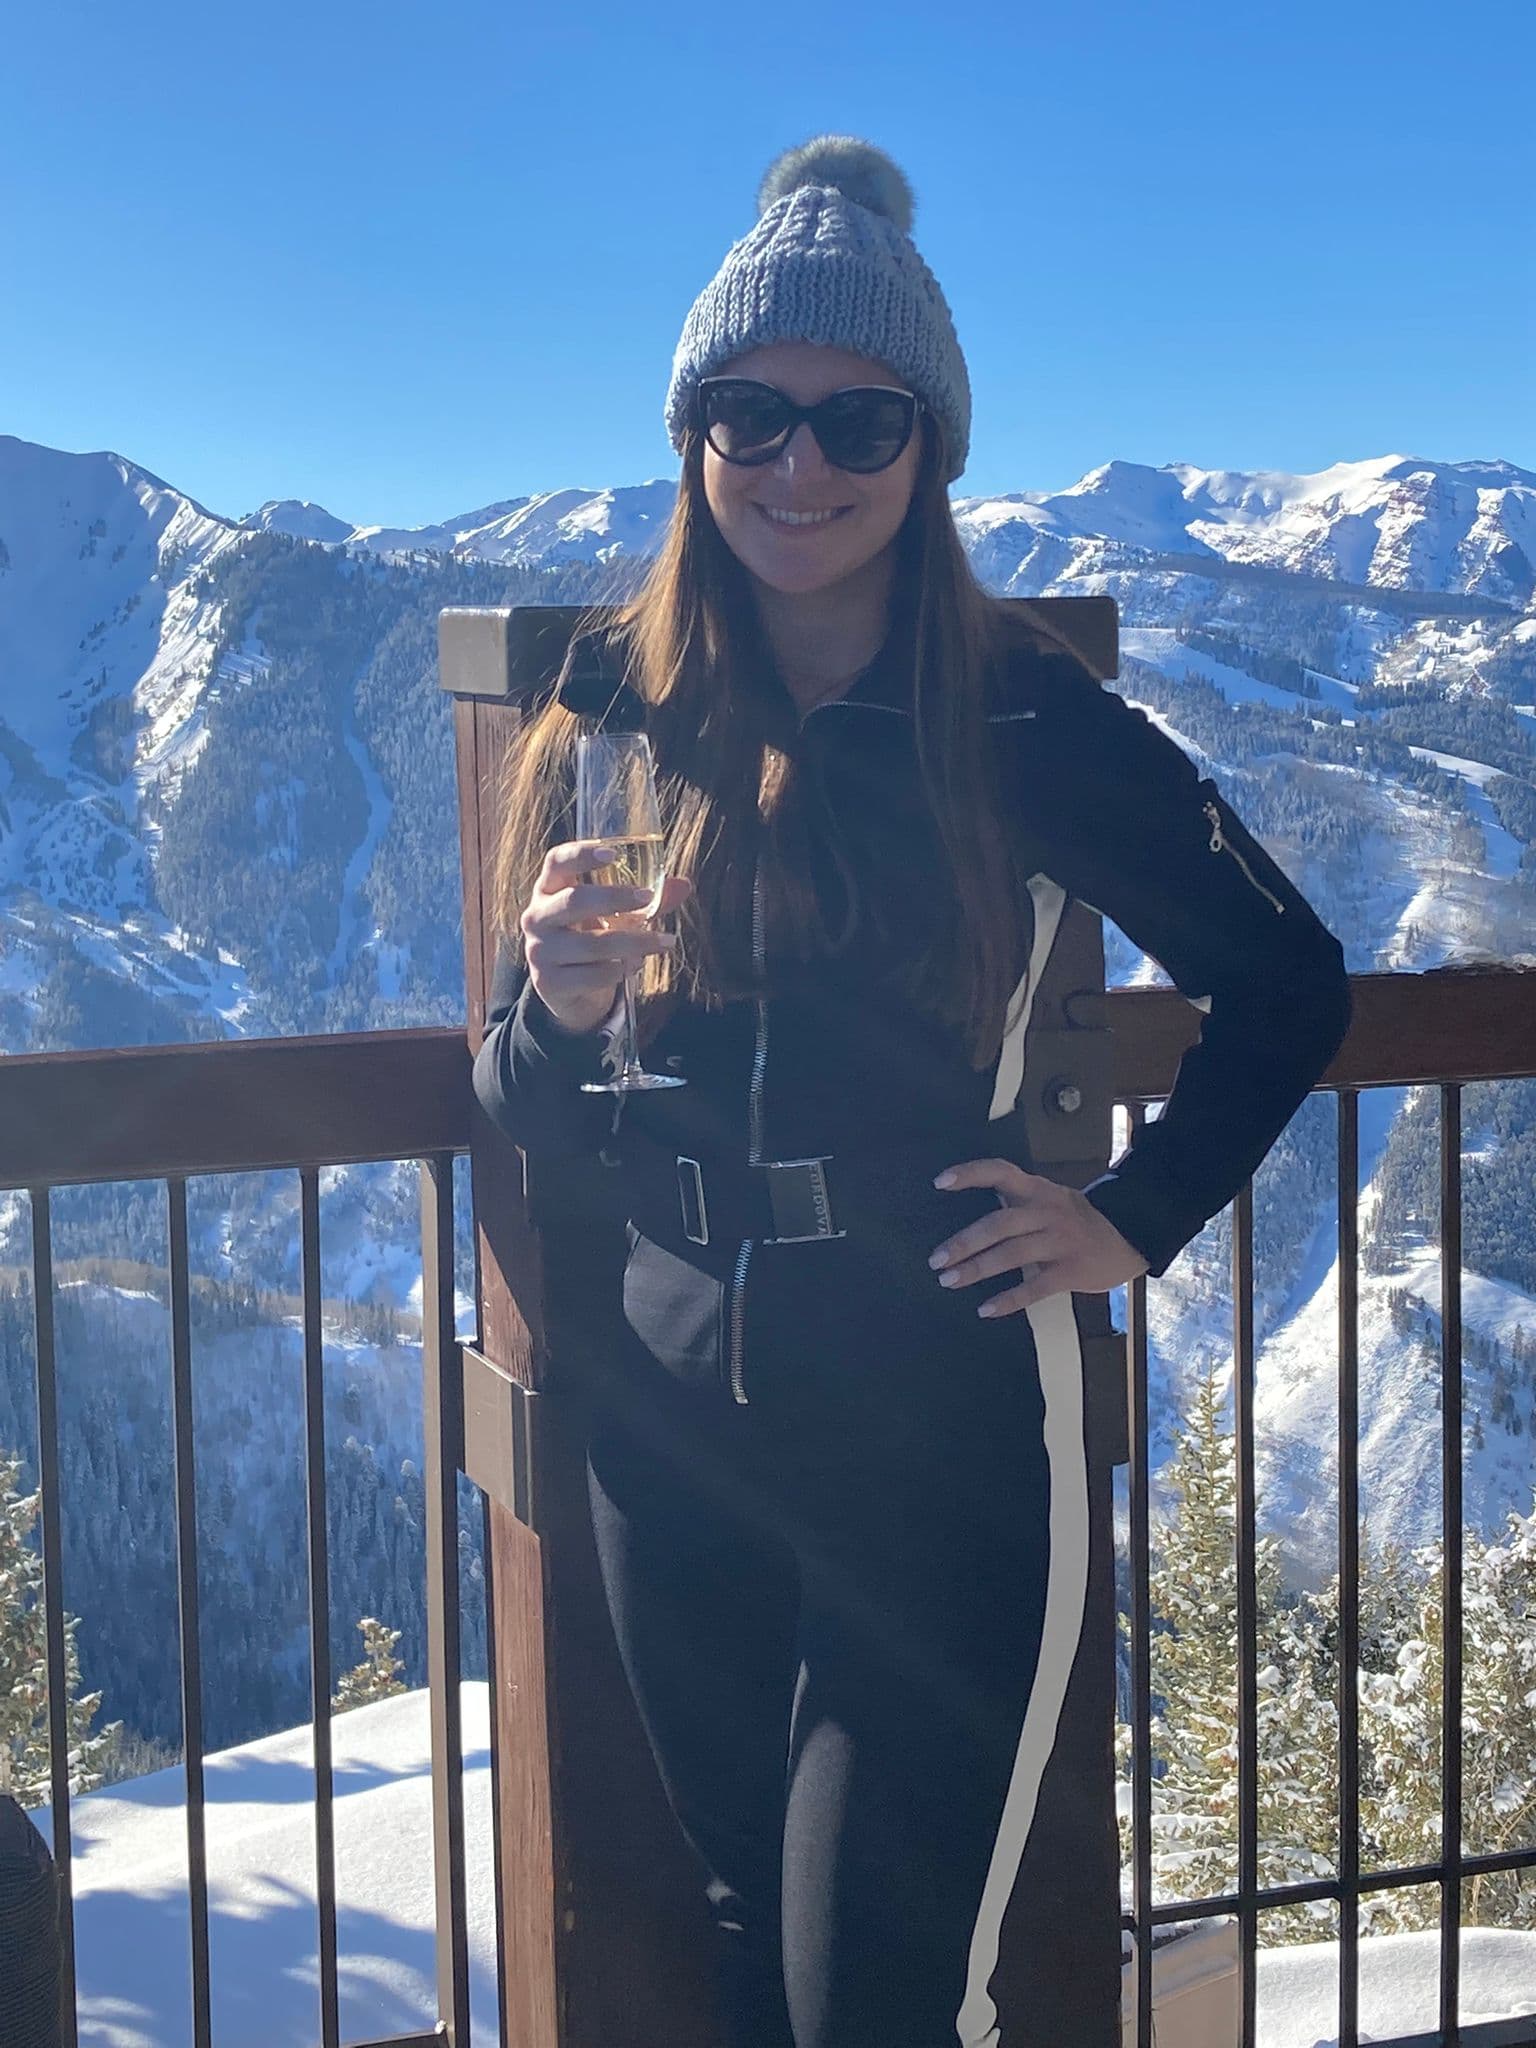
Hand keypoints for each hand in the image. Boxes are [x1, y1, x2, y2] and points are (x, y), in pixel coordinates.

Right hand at [521, 838, 692, 1035]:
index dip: (581, 854)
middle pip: (574, 900)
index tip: (612, 853)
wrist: (566, 990)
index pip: (556, 862)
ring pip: (593, 944)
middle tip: (648, 898)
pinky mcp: (548, 983)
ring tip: (665, 941)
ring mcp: (539, 951)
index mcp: (548, 890)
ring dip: (636, 943)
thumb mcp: (612, 915)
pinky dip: (620, 971)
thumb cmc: (590, 937)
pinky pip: (593, 975)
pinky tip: (633, 967)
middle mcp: (536, 917)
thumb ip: (644, 900)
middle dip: (615, 898)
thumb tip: (683, 885)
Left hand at [928, 1157, 1149, 1315]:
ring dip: (977, 1269)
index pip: (1000, 1172)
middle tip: (936, 1260)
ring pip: (1012, 1255)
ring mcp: (1060, 1241)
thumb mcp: (1051, 1199)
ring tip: (950, 1281)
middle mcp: (1047, 1212)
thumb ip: (1017, 1203)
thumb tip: (971, 1222)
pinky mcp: (1071, 1271)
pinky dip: (1008, 1300)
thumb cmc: (1077, 1220)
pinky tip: (986, 1309)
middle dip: (964, 1242)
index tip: (939, 1182)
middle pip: (999, 1224)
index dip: (970, 1175)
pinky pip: (1035, 1288)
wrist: (1129, 1237)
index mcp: (1039, 1190)